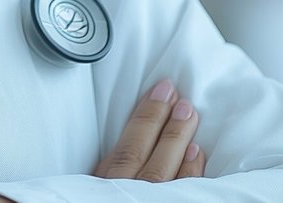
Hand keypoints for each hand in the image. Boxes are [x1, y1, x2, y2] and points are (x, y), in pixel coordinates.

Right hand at [92, 78, 206, 181]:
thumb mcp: (86, 190)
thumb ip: (108, 167)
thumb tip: (125, 139)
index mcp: (103, 184)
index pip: (123, 147)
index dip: (143, 116)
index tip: (158, 91)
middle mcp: (125, 191)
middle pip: (138, 152)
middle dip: (157, 118)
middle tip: (173, 92)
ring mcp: (147, 200)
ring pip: (160, 169)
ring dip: (175, 138)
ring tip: (188, 112)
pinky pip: (180, 191)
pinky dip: (189, 171)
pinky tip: (196, 152)